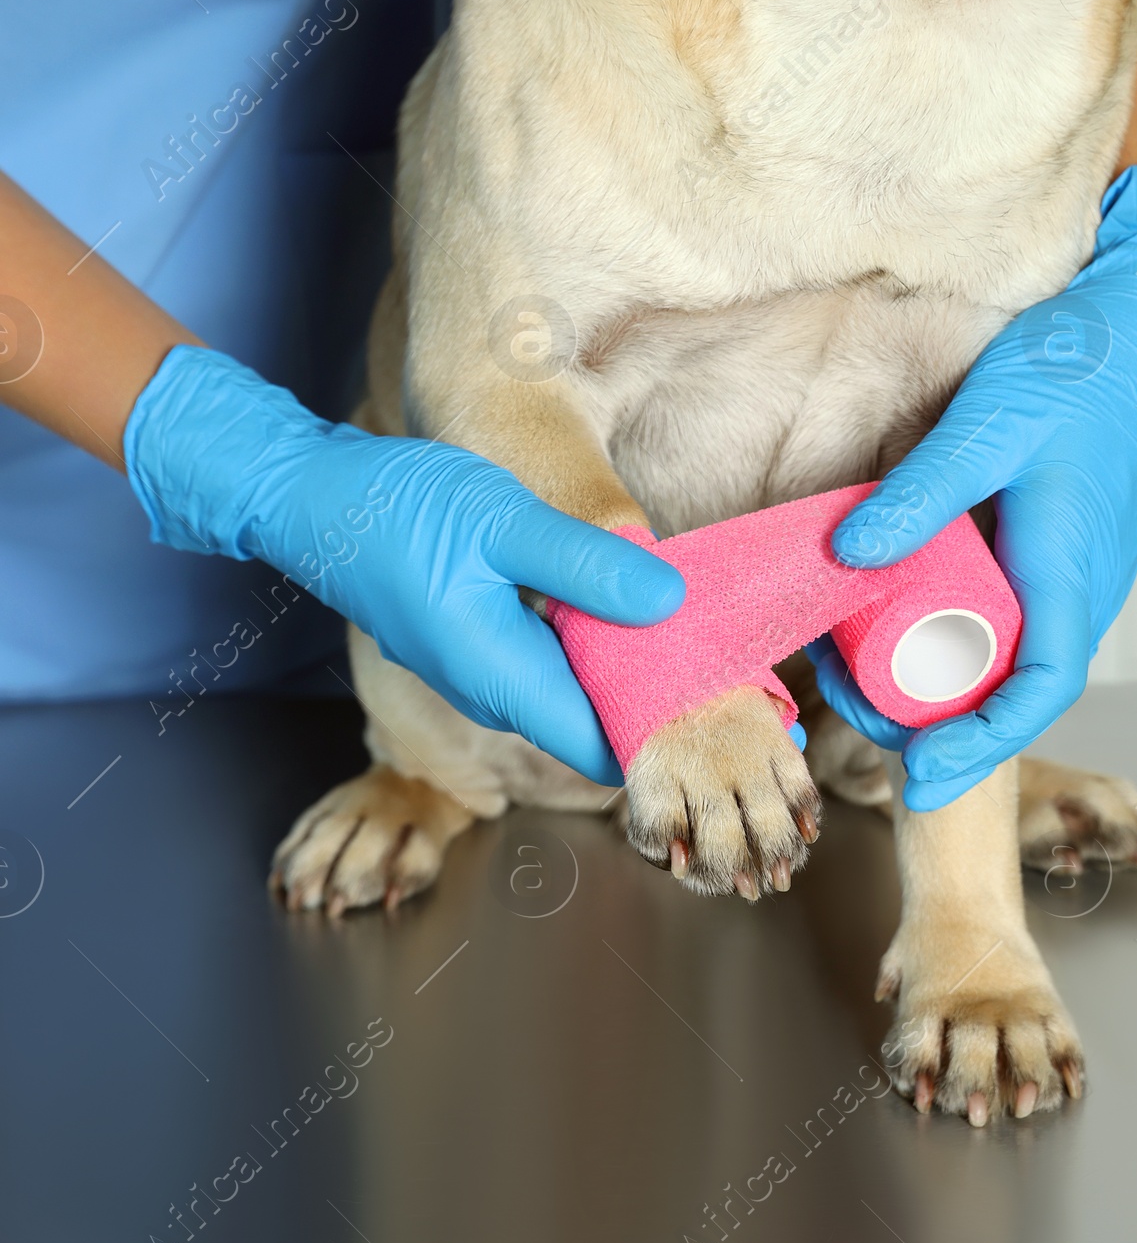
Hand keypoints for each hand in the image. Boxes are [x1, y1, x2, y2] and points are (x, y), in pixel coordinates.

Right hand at [123, 346, 684, 783]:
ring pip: (568, 689)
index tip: (715, 684)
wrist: (314, 500)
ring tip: (680, 617)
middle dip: (650, 692)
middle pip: (591, 719)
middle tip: (716, 643)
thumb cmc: (403, 509)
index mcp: (501, 678)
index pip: (603, 742)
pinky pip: (544, 662)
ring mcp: (478, 671)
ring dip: (619, 662)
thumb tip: (669, 603)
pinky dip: (584, 641)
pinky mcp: (471, 643)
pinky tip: (613, 597)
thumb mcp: (504, 521)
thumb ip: (585, 564)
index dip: (662, 721)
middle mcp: (491, 692)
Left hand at [811, 163, 1136, 809]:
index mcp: (1071, 569)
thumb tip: (850, 554)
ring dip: (941, 663)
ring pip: (1009, 641)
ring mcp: (1079, 562)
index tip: (922, 777)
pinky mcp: (1066, 536)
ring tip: (858, 653)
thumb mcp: (991, 424)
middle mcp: (1083, 582)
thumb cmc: (1085, 368)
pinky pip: (1014, 600)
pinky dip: (959, 616)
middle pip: (1009, 680)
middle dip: (932, 711)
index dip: (980, 746)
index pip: (1035, 692)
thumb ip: (924, 492)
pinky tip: (906, 592)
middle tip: (848, 701)